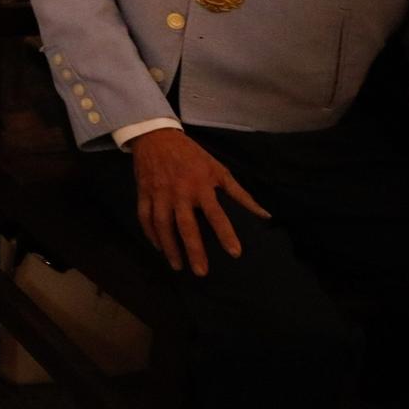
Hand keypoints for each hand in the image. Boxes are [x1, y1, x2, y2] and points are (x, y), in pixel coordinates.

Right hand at [130, 127, 268, 276]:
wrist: (156, 136)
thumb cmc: (192, 155)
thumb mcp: (219, 170)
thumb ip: (240, 194)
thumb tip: (265, 215)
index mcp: (200, 186)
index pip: (216, 215)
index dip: (226, 234)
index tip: (235, 253)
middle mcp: (179, 193)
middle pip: (186, 226)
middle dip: (194, 250)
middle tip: (201, 272)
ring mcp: (159, 194)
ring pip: (162, 225)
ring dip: (169, 247)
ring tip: (177, 266)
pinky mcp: (143, 193)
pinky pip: (145, 217)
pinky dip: (150, 234)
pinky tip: (159, 247)